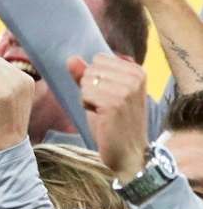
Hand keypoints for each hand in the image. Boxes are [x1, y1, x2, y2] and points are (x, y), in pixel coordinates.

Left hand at [68, 51, 153, 181]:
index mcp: (137, 70)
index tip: (109, 95)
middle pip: (91, 69)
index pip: (99, 59)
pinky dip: (87, 105)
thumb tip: (71, 58)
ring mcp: (126, 89)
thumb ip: (86, 74)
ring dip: (88, 98)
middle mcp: (135, 77)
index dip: (96, 79)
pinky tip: (101, 116)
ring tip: (104, 111)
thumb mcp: (102, 93)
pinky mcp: (115, 103)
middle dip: (90, 88)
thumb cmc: (113, 122)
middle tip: (106, 106)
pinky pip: (85, 94)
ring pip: (87, 82)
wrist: (128, 150)